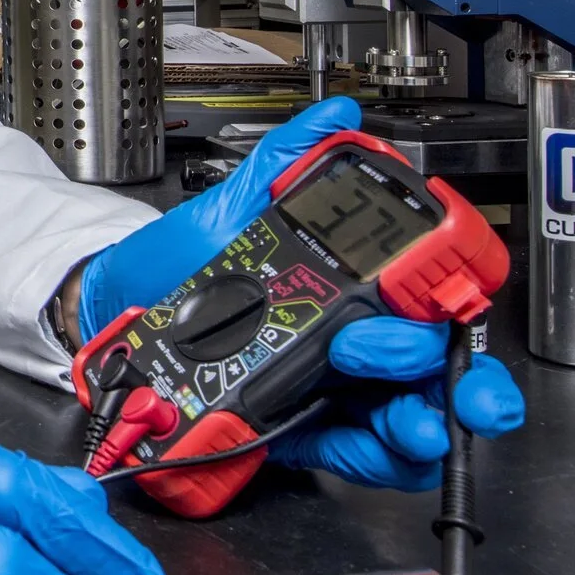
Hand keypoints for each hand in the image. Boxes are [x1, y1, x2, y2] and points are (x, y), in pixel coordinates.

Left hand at [75, 96, 525, 492]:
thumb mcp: (232, 205)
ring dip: (421, 424)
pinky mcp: (294, 426)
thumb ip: (285, 160)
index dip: (462, 302)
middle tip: (428, 370)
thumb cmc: (177, 261)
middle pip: (432, 367)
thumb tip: (334, 118)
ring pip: (404, 416)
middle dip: (459, 381)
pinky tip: (375, 443)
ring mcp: (327, 385)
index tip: (459, 304)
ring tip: (412, 423)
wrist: (111, 309)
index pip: (429, 297)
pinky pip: (351, 452)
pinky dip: (371, 455)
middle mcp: (349, 338)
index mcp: (348, 284)